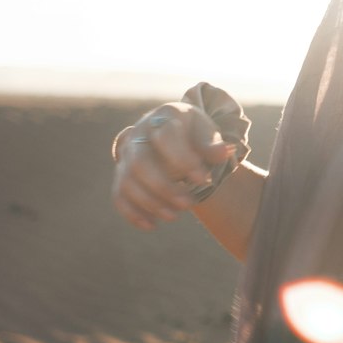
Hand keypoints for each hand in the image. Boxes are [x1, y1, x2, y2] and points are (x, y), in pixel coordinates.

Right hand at [111, 102, 237, 231]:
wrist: (178, 136)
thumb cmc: (195, 135)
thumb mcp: (207, 134)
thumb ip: (213, 145)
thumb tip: (224, 153)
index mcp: (165, 116)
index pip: (166, 137)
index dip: (183, 159)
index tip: (202, 178)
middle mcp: (140, 133)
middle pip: (140, 162)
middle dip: (163, 187)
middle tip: (187, 203)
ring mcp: (127, 154)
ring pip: (128, 181)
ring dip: (150, 202)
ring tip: (174, 216)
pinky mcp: (122, 174)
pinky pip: (118, 194)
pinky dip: (132, 212)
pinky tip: (151, 225)